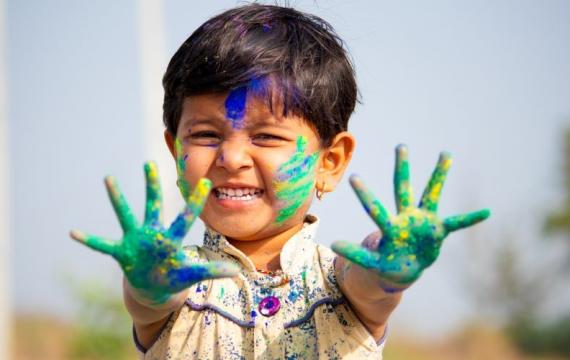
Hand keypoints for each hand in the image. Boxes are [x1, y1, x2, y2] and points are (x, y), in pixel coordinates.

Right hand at [70, 162, 238, 303]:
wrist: (154, 288)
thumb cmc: (175, 276)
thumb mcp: (193, 273)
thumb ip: (211, 270)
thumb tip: (238, 271)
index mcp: (172, 238)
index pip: (185, 217)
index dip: (194, 202)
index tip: (206, 182)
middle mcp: (153, 233)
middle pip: (153, 206)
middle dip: (152, 186)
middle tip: (150, 162)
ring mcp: (136, 240)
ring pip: (126, 215)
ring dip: (118, 198)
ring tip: (109, 178)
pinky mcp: (122, 252)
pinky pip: (103, 246)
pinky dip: (89, 240)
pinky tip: (73, 232)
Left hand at [332, 145, 489, 288]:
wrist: (404, 268)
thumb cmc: (386, 262)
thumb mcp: (371, 261)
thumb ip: (356, 253)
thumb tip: (332, 246)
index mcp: (389, 226)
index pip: (375, 208)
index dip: (365, 195)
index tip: (354, 177)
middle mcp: (405, 217)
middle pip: (403, 189)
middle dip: (402, 168)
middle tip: (400, 146)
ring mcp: (423, 222)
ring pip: (431, 194)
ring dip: (439, 175)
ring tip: (446, 153)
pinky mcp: (437, 231)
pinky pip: (456, 223)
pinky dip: (469, 219)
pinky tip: (487, 212)